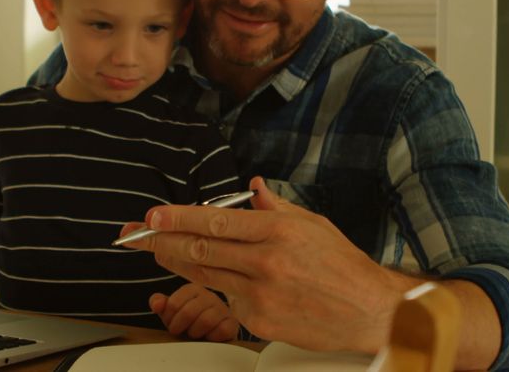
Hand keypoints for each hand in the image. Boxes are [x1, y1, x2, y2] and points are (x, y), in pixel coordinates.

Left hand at [118, 176, 420, 352]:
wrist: (370, 311)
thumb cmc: (343, 266)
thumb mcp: (312, 224)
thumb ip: (275, 207)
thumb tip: (253, 187)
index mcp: (277, 230)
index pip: (214, 219)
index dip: (178, 217)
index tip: (154, 215)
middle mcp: (265, 261)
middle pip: (199, 248)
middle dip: (162, 239)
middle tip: (138, 233)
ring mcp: (261, 294)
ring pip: (205, 275)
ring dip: (176, 263)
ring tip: (157, 251)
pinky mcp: (259, 322)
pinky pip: (227, 302)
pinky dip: (218, 289)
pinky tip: (217, 281)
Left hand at [150, 283, 238, 341]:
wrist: (211, 334)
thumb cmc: (189, 321)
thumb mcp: (172, 311)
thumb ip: (160, 304)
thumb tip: (156, 304)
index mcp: (193, 289)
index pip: (173, 303)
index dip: (168, 318)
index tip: (170, 324)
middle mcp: (209, 296)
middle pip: (188, 312)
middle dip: (179, 326)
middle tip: (179, 332)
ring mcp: (222, 309)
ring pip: (206, 321)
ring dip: (195, 332)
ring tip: (193, 334)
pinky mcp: (232, 323)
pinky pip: (221, 330)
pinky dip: (211, 337)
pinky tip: (208, 338)